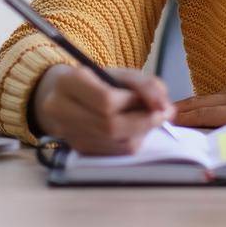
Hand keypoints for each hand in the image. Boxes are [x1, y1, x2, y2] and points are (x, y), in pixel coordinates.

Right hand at [30, 64, 175, 154]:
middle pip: (110, 126)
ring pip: (115, 143)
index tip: (155, 101)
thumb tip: (165, 108)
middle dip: (144, 122)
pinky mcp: (77, 149)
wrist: (64, 95)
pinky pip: (114, 153)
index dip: (136, 104)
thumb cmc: (97, 81)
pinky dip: (131, 142)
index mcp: (68, 83)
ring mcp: (68, 133)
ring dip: (140, 133)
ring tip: (146, 119)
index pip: (106, 101)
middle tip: (162, 114)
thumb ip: (146, 85)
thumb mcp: (120, 73)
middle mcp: (61, 110)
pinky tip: (133, 130)